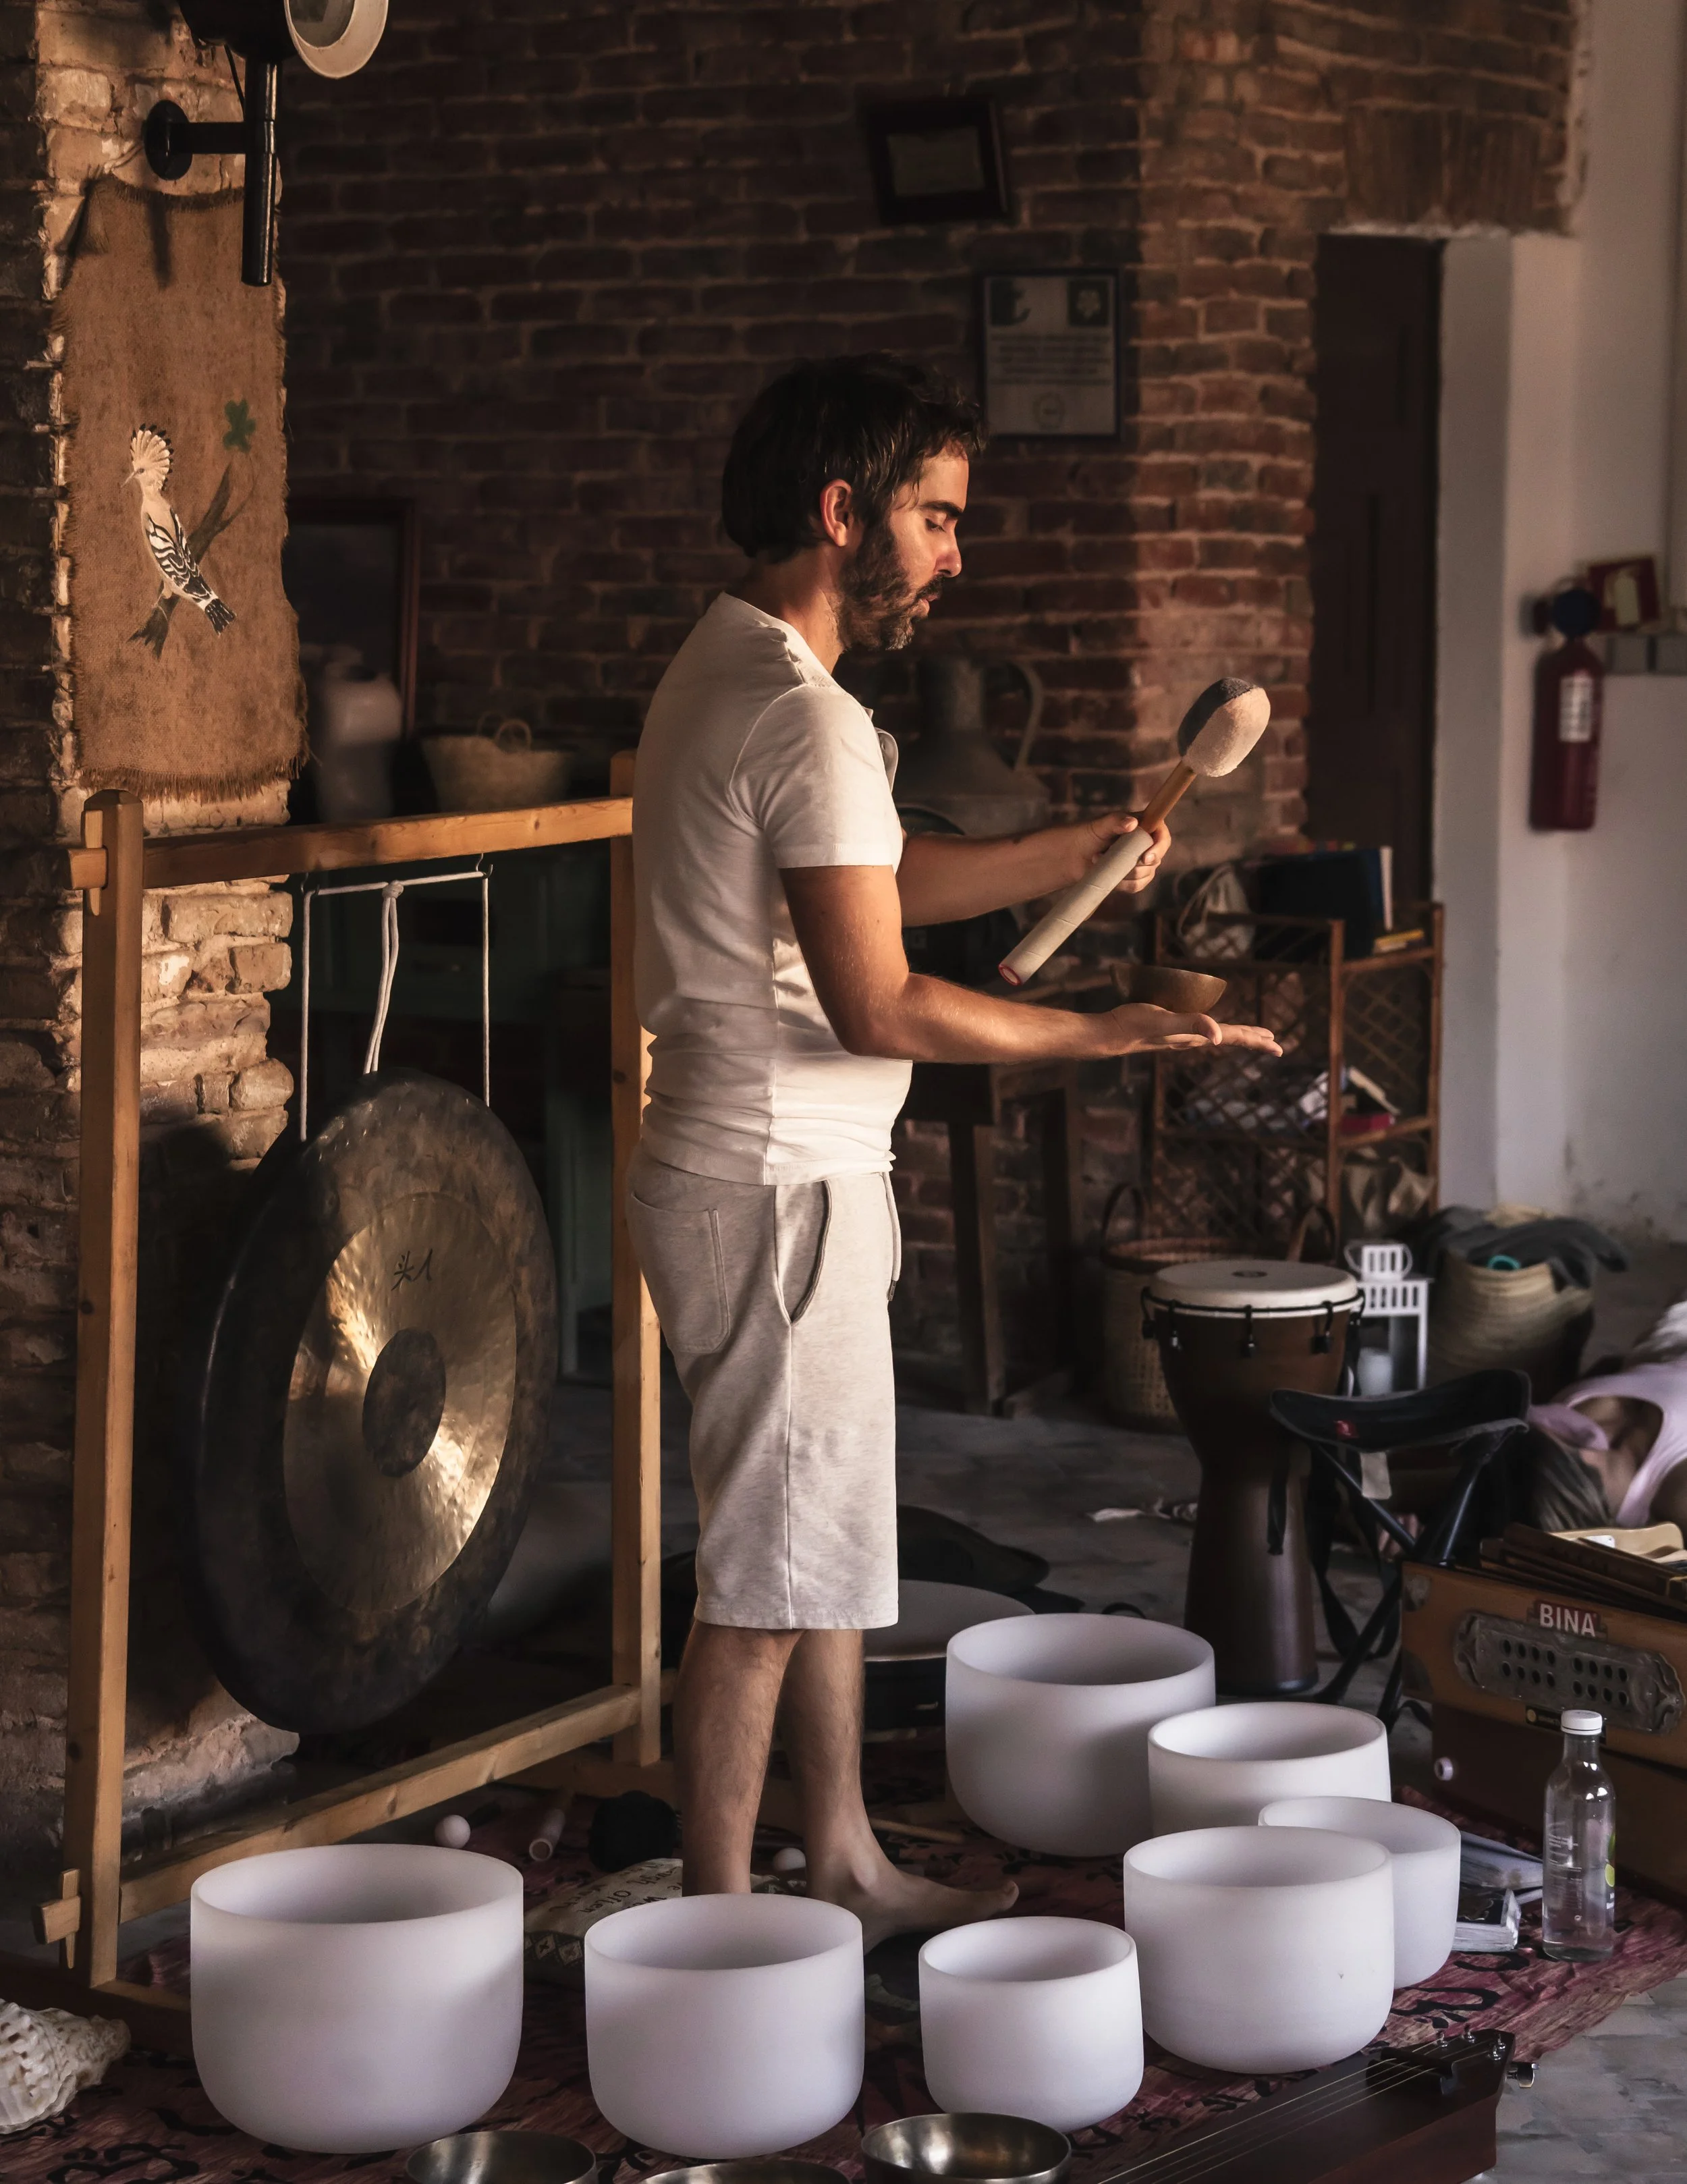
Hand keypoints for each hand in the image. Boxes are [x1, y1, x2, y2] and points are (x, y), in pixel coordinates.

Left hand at [1069, 810, 1171, 895]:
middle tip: (1106, 853)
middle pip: (1155, 860)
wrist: (1075, 855)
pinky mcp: (1134, 878)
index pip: (1163, 838)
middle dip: (1133, 863)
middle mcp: (1148, 845)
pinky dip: (1121, 884)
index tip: (1145, 858)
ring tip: (1100, 860)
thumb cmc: (1089, 835)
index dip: (1159, 848)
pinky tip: (1108, 874)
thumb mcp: (1100, 826)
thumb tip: (1133, 823)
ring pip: (1145, 875)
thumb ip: (1115, 821)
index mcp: (1146, 827)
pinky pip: (1136, 886)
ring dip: (1123, 873)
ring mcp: (1142, 863)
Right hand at [1097, 1004, 1283, 1057]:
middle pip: (1230, 1039)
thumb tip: (1218, 1037)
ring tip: (1250, 1035)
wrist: (1109, 1035)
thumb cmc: (1135, 1025)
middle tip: (1274, 1046)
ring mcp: (1180, 1036)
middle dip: (1253, 1040)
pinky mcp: (1169, 1031)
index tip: (1278, 1046)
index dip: (1256, 1039)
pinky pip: (1201, 1031)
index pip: (1233, 1037)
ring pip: (1217, 1036)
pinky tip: (1209, 1029)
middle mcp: (1192, 1038)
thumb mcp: (1165, 1021)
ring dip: (1236, 1035)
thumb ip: (1191, 1024)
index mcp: (1196, 1036)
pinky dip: (1214, 1030)